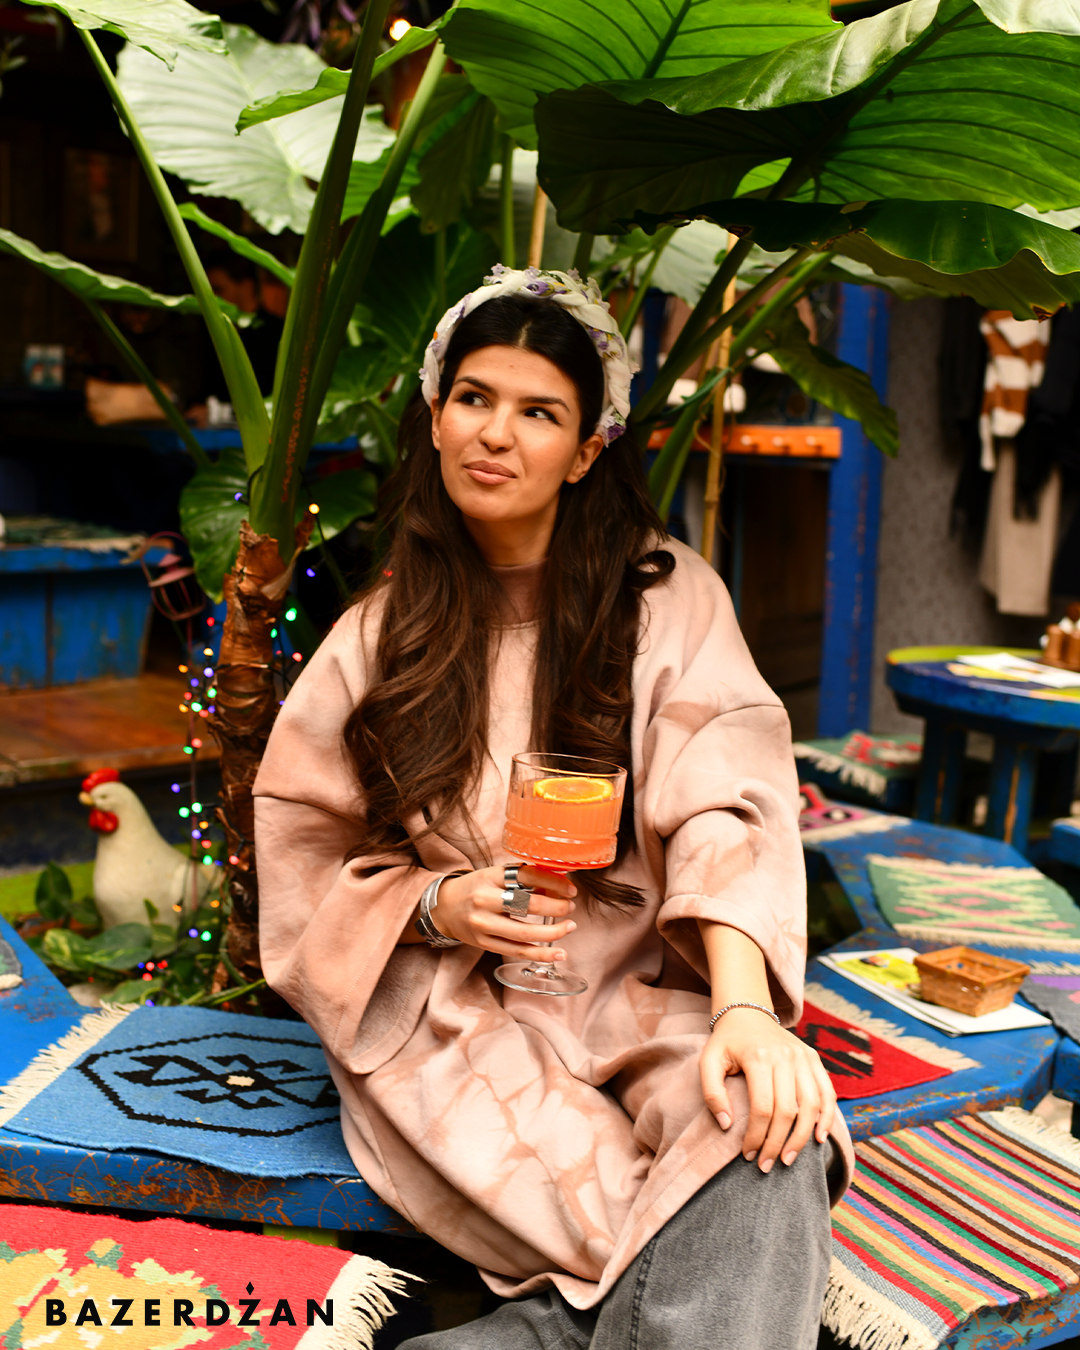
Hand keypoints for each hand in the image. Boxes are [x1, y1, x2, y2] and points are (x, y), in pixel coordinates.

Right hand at [434, 867, 576, 959]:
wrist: (444, 908)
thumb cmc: (476, 888)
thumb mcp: (495, 875)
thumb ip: (523, 880)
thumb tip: (558, 886)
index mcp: (490, 877)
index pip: (527, 876)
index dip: (554, 883)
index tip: (571, 889)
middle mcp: (484, 900)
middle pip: (528, 905)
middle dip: (556, 907)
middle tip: (571, 907)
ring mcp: (483, 924)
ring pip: (525, 933)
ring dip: (553, 932)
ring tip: (570, 927)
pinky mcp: (484, 943)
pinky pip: (517, 951)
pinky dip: (541, 954)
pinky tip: (558, 953)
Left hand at [700, 1007, 835, 1173]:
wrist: (747, 1013)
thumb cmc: (726, 1043)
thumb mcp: (708, 1061)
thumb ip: (711, 1092)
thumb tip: (726, 1124)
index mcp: (758, 1057)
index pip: (763, 1108)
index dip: (757, 1136)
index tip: (748, 1155)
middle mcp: (785, 1056)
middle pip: (788, 1111)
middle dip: (777, 1143)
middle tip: (767, 1165)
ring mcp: (803, 1056)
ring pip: (811, 1105)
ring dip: (802, 1138)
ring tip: (789, 1159)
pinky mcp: (814, 1059)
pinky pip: (827, 1093)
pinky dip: (827, 1118)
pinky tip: (819, 1138)